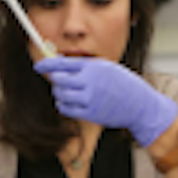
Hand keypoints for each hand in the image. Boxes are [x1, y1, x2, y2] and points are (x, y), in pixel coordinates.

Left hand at [33, 56, 177, 146]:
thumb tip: (60, 64)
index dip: (46, 64)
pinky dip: (64, 105)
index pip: (63, 63)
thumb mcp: (106, 67)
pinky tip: (71, 102)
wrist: (140, 105)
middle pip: (58, 80)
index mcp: (94, 67)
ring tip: (68, 91)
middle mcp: (90, 82)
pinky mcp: (89, 114)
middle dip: (55, 79)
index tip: (37, 66)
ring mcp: (89, 99)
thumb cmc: (123, 84)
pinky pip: (66, 109)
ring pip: (60, 95)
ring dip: (59, 93)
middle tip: (59, 80)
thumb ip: (84, 66)